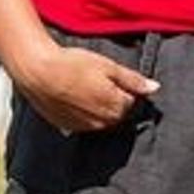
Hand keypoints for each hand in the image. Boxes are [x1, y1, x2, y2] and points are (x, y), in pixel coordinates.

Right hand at [11, 42, 159, 134]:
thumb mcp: (108, 66)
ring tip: (86, 88)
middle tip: (100, 81)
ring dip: (100, 108)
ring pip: (102, 120)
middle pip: (118, 114)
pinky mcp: (68, 128)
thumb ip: (133, 80)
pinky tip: (75, 98)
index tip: (115, 77)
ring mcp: (84, 127)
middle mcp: (102, 122)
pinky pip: (85, 124)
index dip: (126, 89)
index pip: (132, 103)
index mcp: (116, 106)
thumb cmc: (74, 65)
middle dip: (115, 100)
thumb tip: (156, 88)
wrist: (38, 73)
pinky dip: (85, 113)